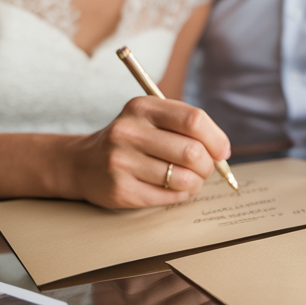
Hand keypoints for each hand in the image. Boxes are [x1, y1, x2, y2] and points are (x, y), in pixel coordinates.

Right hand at [67, 96, 230, 207]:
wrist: (83, 163)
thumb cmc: (131, 140)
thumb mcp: (151, 119)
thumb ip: (186, 127)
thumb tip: (222, 152)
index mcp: (142, 107)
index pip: (194, 119)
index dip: (216, 138)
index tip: (222, 151)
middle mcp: (129, 131)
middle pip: (192, 152)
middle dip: (207, 165)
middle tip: (204, 169)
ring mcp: (122, 161)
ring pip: (183, 178)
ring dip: (195, 183)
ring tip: (188, 179)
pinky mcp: (120, 189)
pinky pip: (169, 197)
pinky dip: (181, 195)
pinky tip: (172, 188)